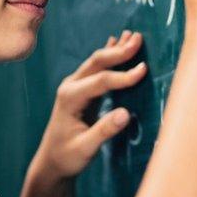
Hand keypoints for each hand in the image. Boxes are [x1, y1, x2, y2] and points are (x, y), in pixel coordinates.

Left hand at [30, 30, 147, 180]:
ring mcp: (74, 85)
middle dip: (119, 51)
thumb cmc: (68, 157)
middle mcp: (70, 86)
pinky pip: (96, 68)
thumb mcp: (85, 148)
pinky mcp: (80, 89)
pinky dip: (109, 55)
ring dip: (115, 49)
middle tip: (139, 39)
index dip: (123, 75)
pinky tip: (115, 41)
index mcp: (70, 98)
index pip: (101, 81)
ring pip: (96, 62)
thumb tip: (126, 114)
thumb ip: (104, 131)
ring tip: (133, 35)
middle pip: (97, 63)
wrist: (52, 161)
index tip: (144, 71)